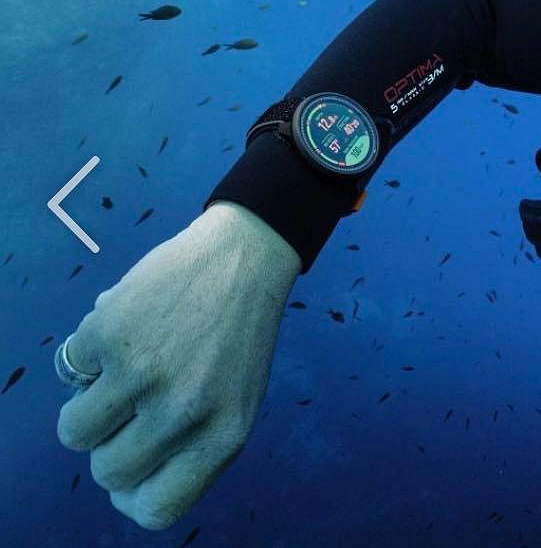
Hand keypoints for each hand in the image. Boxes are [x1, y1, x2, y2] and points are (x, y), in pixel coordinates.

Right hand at [56, 201, 300, 529]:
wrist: (244, 259)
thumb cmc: (237, 336)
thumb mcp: (234, 402)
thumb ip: (190, 446)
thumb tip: (122, 484)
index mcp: (222, 438)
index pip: (157, 509)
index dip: (135, 493)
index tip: (134, 468)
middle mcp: (183, 414)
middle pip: (108, 472)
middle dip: (111, 443)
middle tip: (133, 406)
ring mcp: (143, 374)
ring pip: (76, 432)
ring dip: (89, 403)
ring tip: (122, 371)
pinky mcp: (110, 335)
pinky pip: (70, 370)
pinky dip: (88, 354)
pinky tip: (127, 329)